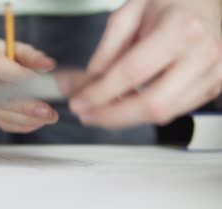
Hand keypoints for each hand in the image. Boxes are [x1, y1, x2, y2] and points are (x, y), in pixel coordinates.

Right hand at [0, 39, 58, 133]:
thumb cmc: (4, 54)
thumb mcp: (18, 48)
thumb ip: (33, 56)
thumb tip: (49, 65)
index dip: (20, 77)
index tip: (41, 84)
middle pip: (1, 98)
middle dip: (28, 107)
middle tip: (49, 111)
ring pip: (4, 115)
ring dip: (29, 119)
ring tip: (50, 116)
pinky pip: (6, 123)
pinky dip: (25, 125)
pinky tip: (39, 120)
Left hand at [68, 0, 221, 128]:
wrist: (203, 0)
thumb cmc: (170, 1)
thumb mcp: (128, 14)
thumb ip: (106, 51)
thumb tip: (88, 85)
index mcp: (181, 29)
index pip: (132, 73)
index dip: (100, 93)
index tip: (79, 102)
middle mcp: (203, 54)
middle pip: (152, 104)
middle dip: (112, 116)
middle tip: (87, 115)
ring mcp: (214, 74)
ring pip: (164, 113)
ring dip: (126, 118)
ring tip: (102, 111)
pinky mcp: (215, 86)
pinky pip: (175, 111)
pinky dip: (146, 113)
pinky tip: (127, 105)